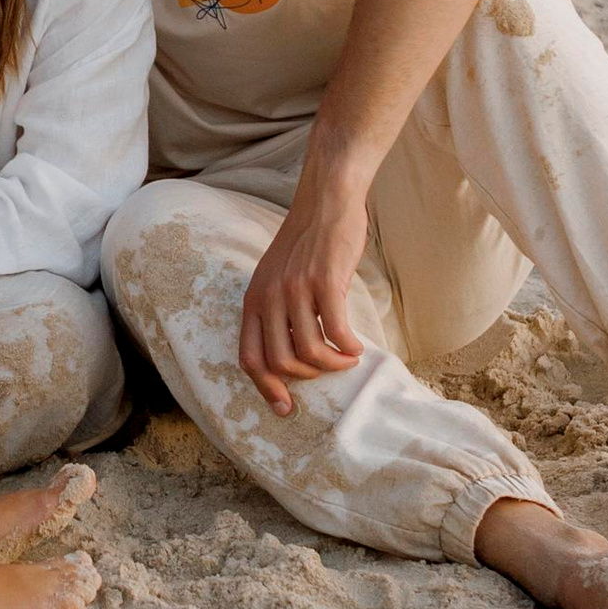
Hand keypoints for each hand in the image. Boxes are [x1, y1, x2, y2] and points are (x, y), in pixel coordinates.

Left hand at [237, 186, 372, 415]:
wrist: (325, 201)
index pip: (250, 358)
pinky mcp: (324, 281)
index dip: (266, 389)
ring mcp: (295, 289)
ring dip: (332, 365)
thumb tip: (291, 355)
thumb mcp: (277, 278)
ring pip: (309, 352)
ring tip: (347, 359)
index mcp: (253, 299)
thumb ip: (277, 312)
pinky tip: (357, 347)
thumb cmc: (307, 243)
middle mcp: (269, 297)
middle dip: (308, 378)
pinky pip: (336, 332)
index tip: (286, 408)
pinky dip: (348, 347)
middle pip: (280, 362)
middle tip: (328, 370)